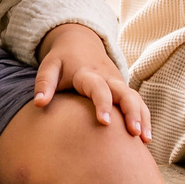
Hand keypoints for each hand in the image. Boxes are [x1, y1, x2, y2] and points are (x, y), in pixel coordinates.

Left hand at [36, 23, 149, 139]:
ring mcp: (118, 83)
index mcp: (88, 73)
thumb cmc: (62, 60)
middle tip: (134, 132)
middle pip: (125, 93)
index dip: (103, 103)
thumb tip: (39, 103)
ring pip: (135, 98)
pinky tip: (145, 138)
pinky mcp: (123, 89)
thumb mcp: (50, 66)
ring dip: (142, 117)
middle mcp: (108, 78)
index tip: (105, 122)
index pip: (99, 88)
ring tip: (145, 140)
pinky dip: (144, 118)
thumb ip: (44, 83)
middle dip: (132, 112)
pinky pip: (138, 103)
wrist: (80, 43)